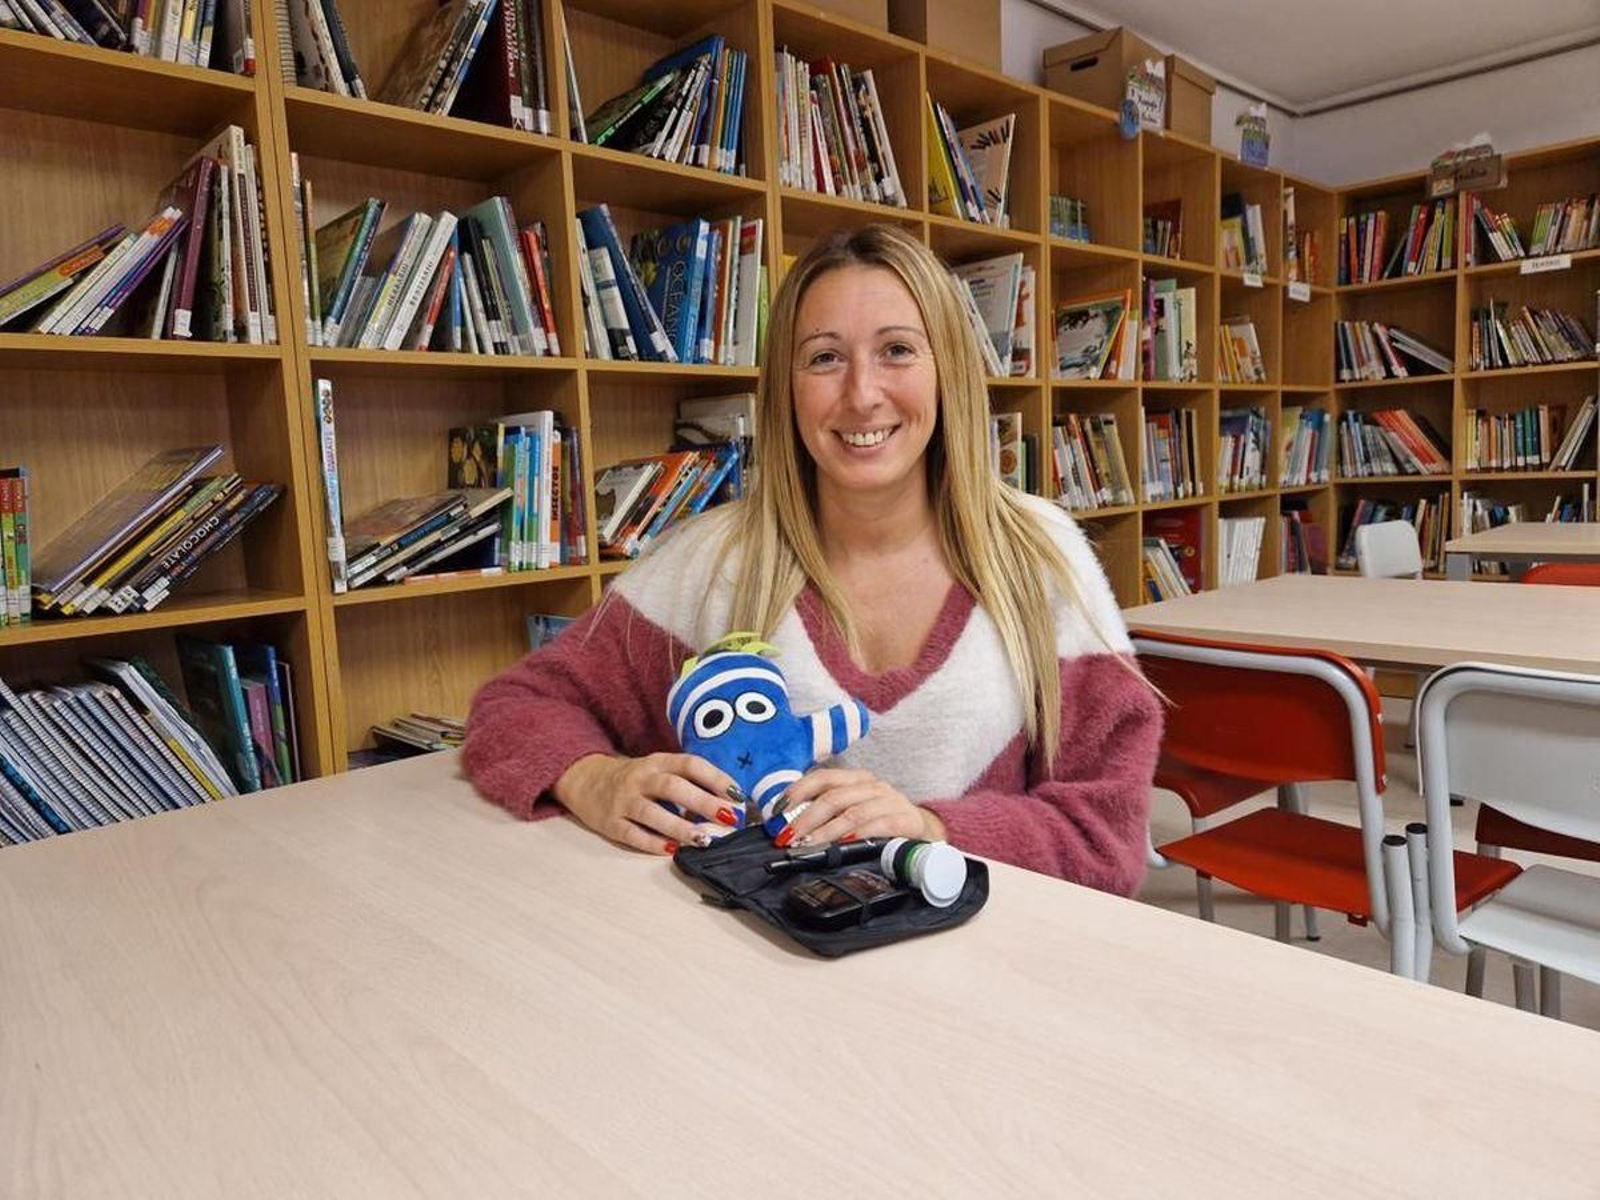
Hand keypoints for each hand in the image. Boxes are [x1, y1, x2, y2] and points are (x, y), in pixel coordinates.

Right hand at [553, 752, 744, 854]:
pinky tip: (672, 849)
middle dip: (703, 802)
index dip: (715, 778)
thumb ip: (687, 783)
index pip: (690, 764)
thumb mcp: (658, 770)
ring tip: (704, 839)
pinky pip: (632, 834)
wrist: (586, 780)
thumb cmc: (635, 779)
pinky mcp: (610, 822)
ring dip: (680, 827)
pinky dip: (652, 843)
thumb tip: (728, 804)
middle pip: (674, 787)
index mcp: (657, 762)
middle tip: (729, 817)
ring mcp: (623, 800)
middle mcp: (640, 778)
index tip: (737, 795)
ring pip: (652, 813)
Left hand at [775, 768, 946, 847]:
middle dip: (807, 816)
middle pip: (834, 796)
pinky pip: (879, 825)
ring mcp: (890, 801)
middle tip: (789, 835)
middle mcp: (873, 786)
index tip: (778, 810)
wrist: (925, 833)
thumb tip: (789, 826)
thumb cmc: (883, 822)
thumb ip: (828, 814)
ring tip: (810, 843)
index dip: (798, 792)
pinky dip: (859, 834)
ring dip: (827, 830)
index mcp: (857, 779)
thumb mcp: (855, 812)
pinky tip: (844, 843)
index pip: (823, 777)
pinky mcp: (905, 820)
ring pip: (853, 812)